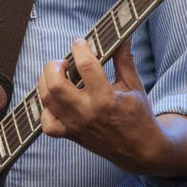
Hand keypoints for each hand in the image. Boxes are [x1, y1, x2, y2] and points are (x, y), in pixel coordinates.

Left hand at [38, 38, 166, 172]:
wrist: (140, 150)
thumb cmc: (138, 115)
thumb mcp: (134, 85)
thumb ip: (124, 59)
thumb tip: (122, 36)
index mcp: (106, 98)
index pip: (85, 66)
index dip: (80, 48)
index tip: (80, 42)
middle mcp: (87, 113)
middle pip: (56, 84)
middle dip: (55, 65)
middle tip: (65, 61)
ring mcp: (76, 125)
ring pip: (47, 99)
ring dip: (46, 81)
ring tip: (57, 74)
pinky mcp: (70, 135)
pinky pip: (47, 123)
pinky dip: (46, 108)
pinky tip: (56, 99)